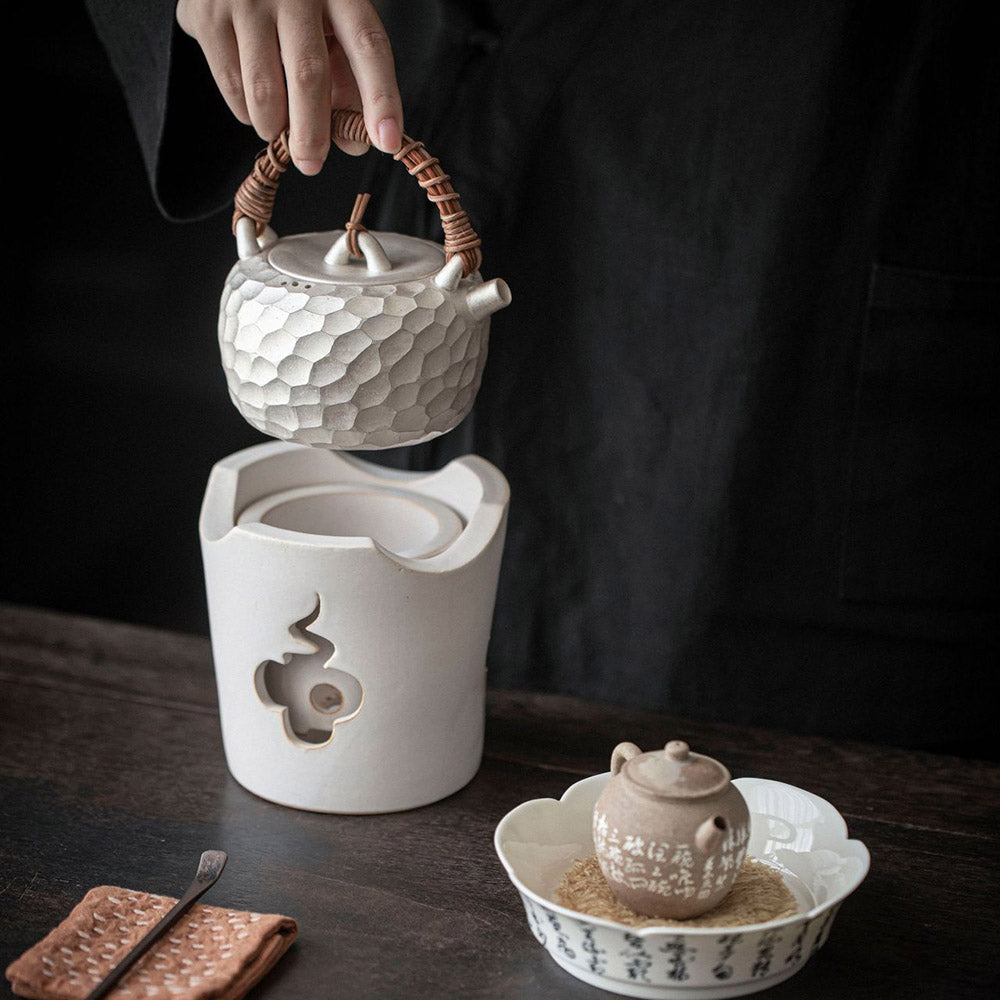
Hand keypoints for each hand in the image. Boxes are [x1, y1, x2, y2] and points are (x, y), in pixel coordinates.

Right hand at [176, 0, 402, 172]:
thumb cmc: (294, 3)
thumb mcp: (330, 27)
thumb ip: (347, 81)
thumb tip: (353, 145)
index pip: (368, 46)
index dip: (380, 97)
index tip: (386, 141)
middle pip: (309, 74)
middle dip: (312, 133)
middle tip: (311, 164)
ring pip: (265, 88)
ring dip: (274, 127)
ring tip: (279, 133)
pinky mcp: (207, 14)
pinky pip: (231, 83)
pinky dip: (245, 111)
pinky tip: (253, 110)